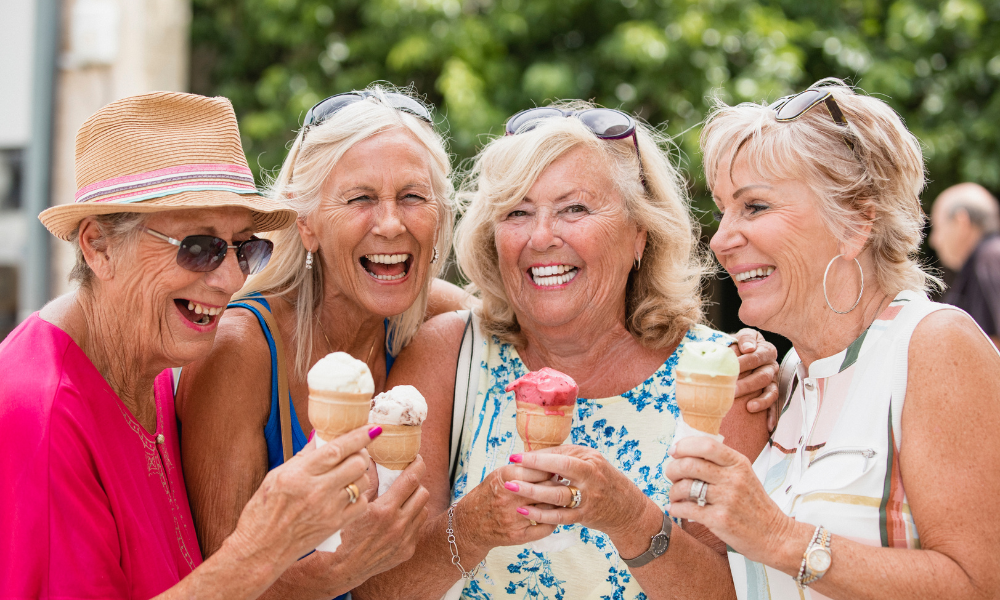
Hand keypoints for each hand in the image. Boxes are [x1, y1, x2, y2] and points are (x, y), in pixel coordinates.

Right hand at [227, 425, 374, 564]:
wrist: (260, 549)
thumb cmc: (263, 512)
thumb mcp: (275, 477)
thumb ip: (302, 458)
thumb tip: (321, 438)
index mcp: (299, 475)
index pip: (336, 449)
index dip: (358, 436)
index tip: (373, 428)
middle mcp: (316, 491)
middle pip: (356, 464)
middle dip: (361, 454)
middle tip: (355, 454)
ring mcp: (328, 509)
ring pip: (363, 482)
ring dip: (360, 475)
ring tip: (349, 475)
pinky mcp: (335, 525)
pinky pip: (362, 504)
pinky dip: (360, 496)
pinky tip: (349, 495)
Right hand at [330, 456, 430, 587]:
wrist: (344, 567)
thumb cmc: (344, 533)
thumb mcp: (354, 505)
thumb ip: (369, 482)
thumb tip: (376, 460)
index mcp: (384, 510)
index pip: (411, 480)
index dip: (417, 465)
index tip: (417, 459)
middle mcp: (398, 525)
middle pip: (423, 493)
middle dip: (417, 483)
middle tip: (407, 480)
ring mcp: (405, 539)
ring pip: (423, 509)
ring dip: (415, 502)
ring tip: (402, 501)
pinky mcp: (407, 550)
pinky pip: (418, 527)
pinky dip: (411, 519)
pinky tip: (398, 519)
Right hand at [457, 461, 557, 552]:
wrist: (470, 524)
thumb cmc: (488, 495)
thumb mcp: (499, 475)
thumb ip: (522, 469)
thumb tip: (549, 463)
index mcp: (505, 478)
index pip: (541, 471)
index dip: (552, 470)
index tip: (557, 470)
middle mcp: (509, 497)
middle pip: (546, 489)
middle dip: (557, 486)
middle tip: (562, 484)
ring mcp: (514, 518)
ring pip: (549, 509)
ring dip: (557, 504)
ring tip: (559, 499)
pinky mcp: (518, 535)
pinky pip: (545, 529)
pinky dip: (552, 522)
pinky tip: (553, 517)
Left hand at [503, 446, 650, 540]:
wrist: (626, 508)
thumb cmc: (601, 480)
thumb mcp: (589, 462)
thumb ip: (566, 457)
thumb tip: (534, 454)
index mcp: (590, 460)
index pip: (561, 456)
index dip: (537, 457)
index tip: (516, 456)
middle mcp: (591, 477)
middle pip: (560, 472)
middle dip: (533, 471)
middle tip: (510, 472)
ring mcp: (589, 498)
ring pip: (558, 496)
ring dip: (533, 493)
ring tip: (512, 490)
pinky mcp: (584, 516)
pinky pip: (560, 517)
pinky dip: (542, 514)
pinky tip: (525, 511)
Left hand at [664, 436, 791, 563]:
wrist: (775, 535)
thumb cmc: (754, 504)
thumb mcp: (744, 475)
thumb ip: (720, 463)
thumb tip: (684, 453)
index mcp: (738, 463)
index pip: (707, 445)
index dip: (685, 446)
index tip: (674, 451)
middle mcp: (733, 478)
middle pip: (690, 465)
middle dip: (673, 469)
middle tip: (671, 475)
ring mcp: (727, 499)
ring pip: (685, 487)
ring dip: (673, 491)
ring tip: (675, 496)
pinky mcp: (720, 520)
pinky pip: (687, 509)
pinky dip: (676, 508)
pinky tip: (677, 509)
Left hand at [731, 328, 778, 413]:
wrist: (742, 350)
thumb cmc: (740, 344)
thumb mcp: (741, 337)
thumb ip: (744, 339)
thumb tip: (748, 348)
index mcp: (765, 350)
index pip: (755, 357)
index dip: (743, 362)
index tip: (731, 369)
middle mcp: (772, 365)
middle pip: (763, 376)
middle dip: (747, 384)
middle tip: (732, 390)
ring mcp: (773, 380)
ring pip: (771, 391)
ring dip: (761, 400)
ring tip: (749, 407)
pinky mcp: (772, 392)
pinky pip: (775, 405)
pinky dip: (772, 415)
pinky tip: (768, 426)